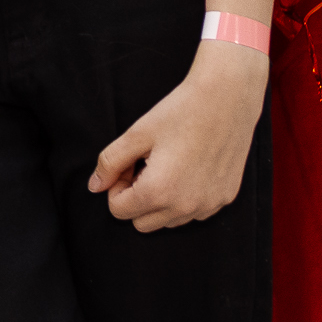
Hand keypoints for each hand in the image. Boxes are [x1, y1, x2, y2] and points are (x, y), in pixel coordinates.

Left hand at [86, 38, 269, 231]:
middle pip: (142, 223)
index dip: (116, 186)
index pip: (119, 211)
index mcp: (159, 192)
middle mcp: (185, 207)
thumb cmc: (180, 112)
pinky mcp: (225, 199)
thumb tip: (94, 187)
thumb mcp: (136, 134)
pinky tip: (189, 167)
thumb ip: (109, 163)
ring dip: (161, 201)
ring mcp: (208, 205)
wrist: (227, 98)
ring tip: (168, 164)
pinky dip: (185, 198)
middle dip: (136, 198)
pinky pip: (194, 213)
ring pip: (169, 221)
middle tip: (145, 164)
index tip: (129, 163)